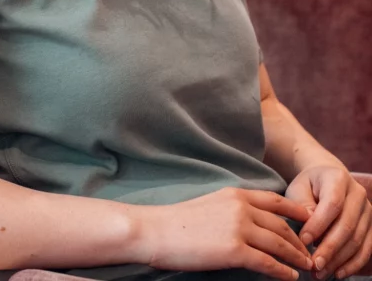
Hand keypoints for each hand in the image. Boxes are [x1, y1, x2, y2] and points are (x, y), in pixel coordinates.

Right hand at [137, 187, 313, 280]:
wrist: (155, 231)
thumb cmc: (176, 221)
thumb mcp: (210, 204)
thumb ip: (233, 209)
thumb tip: (254, 223)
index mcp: (234, 194)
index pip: (275, 200)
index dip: (296, 211)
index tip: (310, 220)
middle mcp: (241, 208)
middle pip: (282, 225)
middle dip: (300, 242)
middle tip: (310, 254)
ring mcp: (239, 228)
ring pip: (280, 245)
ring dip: (296, 258)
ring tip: (305, 267)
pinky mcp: (235, 250)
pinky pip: (269, 263)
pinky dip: (283, 272)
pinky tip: (290, 277)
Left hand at [287, 165, 371, 279]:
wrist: (327, 179)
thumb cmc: (308, 186)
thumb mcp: (298, 188)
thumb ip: (302, 205)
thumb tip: (309, 229)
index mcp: (338, 179)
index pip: (332, 205)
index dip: (318, 225)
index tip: (303, 241)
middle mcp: (358, 194)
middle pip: (347, 226)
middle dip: (329, 249)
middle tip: (313, 265)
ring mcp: (368, 211)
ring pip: (357, 240)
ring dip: (339, 260)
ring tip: (320, 273)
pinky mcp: (371, 226)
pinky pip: (366, 248)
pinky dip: (353, 263)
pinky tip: (338, 273)